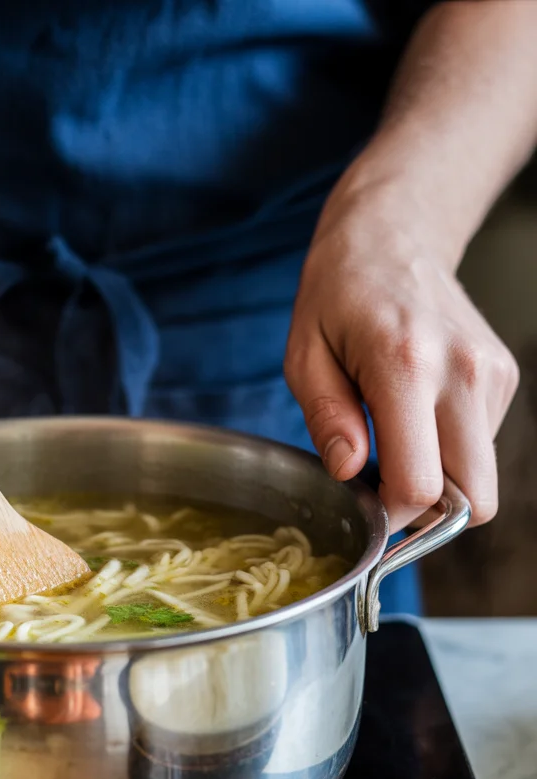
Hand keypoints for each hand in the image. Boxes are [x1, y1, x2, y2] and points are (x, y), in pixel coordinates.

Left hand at [284, 183, 517, 529]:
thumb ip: (325, 420)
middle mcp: (463, 372)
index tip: (363, 506)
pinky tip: (417, 418)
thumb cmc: (338, 293)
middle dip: (428, 517)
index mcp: (405, 366)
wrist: (396, 231)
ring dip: (438, 482)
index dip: (391, 516)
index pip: (420, 484)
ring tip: (394, 442)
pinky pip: (483, 448)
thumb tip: (349, 475)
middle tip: (385, 495)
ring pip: (481, 479)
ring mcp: (493, 375)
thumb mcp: (304, 354)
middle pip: (473, 498)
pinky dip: (449, 453)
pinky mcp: (505, 377)